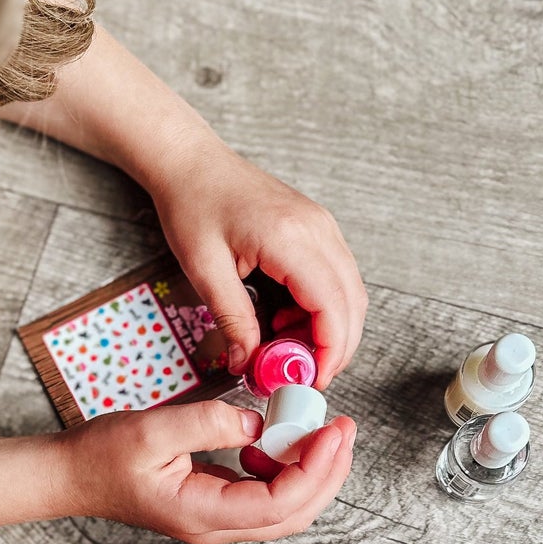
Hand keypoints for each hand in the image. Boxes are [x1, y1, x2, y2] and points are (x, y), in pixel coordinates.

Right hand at [61, 399, 354, 543]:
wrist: (70, 476)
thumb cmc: (100, 456)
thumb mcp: (153, 430)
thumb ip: (211, 424)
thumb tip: (260, 424)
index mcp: (201, 513)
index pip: (278, 502)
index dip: (314, 468)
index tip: (333, 429)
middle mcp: (214, 525)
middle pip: (294, 513)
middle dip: (328, 472)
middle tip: (344, 427)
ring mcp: (215, 519)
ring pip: (285, 508)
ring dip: (312, 472)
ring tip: (322, 430)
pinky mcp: (214, 506)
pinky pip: (265, 497)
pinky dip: (285, 470)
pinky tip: (275, 440)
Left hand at [148, 132, 366, 387]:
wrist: (191, 163)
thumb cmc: (193, 205)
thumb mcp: (205, 270)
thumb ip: (232, 320)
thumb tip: (247, 364)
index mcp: (292, 239)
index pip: (333, 306)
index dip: (330, 350)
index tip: (311, 381)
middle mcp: (318, 230)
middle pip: (351, 303)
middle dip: (335, 348)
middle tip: (302, 377)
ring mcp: (322, 226)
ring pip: (348, 292)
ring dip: (328, 329)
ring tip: (286, 351)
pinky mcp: (316, 229)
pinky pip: (334, 278)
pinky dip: (321, 308)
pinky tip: (285, 322)